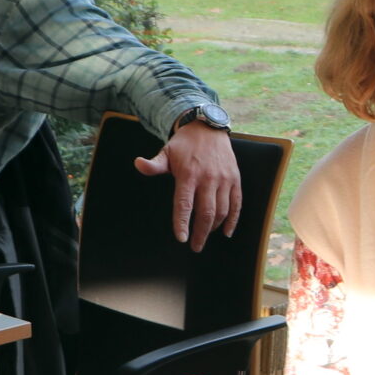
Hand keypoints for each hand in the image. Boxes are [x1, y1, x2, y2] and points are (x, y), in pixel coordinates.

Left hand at [135, 117, 242, 250]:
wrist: (208, 127)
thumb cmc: (184, 144)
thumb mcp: (166, 151)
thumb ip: (154, 164)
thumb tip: (138, 164)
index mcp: (188, 174)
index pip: (184, 204)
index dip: (182, 223)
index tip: (181, 238)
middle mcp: (208, 178)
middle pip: (206, 213)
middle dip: (200, 233)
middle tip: (195, 246)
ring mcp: (224, 179)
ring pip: (221, 210)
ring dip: (214, 227)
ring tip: (206, 236)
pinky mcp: (235, 179)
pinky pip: (237, 203)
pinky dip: (233, 220)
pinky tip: (226, 231)